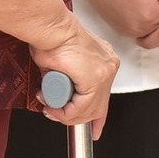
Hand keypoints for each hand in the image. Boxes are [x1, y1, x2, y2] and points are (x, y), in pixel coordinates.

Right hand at [31, 15, 118, 137]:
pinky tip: (53, 106)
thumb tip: (57, 96)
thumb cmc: (51, 38)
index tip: (93, 130)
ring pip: (88, 110)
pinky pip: (80, 107)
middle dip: (74, 117)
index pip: (104, 95)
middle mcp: (108, 66)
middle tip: (54, 112)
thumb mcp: (61, 63)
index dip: (97, 118)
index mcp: (104, 60)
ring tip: (49, 105)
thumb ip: (65, 81)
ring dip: (64, 113)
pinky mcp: (95, 78)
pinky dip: (64, 112)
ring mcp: (104, 72)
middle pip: (98, 106)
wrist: (50, 27)